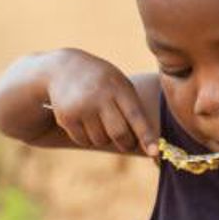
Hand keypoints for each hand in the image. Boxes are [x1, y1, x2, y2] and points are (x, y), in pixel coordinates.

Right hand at [42, 49, 156, 155]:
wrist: (64, 68)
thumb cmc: (102, 81)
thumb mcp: (119, 84)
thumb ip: (133, 109)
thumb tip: (148, 145)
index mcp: (119, 87)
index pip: (136, 116)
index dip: (146, 136)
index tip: (154, 152)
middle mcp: (100, 96)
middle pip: (119, 134)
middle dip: (126, 143)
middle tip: (126, 142)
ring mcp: (82, 107)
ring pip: (100, 140)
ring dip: (104, 139)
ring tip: (100, 122)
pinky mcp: (66, 117)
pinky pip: (83, 141)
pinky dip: (87, 138)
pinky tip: (84, 122)